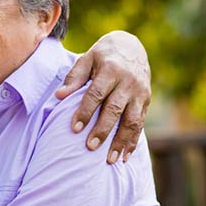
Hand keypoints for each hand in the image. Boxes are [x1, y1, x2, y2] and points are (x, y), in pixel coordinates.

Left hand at [56, 30, 150, 162]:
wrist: (132, 46)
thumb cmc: (103, 55)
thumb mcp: (87, 59)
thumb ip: (74, 77)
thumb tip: (58, 96)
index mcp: (111, 69)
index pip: (96, 93)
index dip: (86, 111)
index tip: (74, 128)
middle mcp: (128, 81)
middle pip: (115, 109)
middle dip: (103, 129)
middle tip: (90, 147)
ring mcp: (140, 92)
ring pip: (132, 120)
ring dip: (121, 141)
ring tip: (110, 160)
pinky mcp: (146, 100)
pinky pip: (141, 124)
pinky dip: (133, 141)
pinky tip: (124, 156)